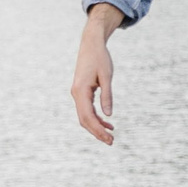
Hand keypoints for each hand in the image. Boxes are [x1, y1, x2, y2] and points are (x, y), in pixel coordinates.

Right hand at [72, 5, 121, 143]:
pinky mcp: (82, 92)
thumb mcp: (107, 76)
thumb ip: (107, 96)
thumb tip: (108, 115)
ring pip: (85, 116)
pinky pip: (87, 109)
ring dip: (96, 126)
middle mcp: (76, 94)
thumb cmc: (100, 58)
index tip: (110, 138)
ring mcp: (77, 93)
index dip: (98, 130)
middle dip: (97, 132)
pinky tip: (107, 123)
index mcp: (80, 91)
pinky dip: (96, 117)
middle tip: (111, 142)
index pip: (88, 117)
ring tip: (110, 135)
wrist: (91, 44)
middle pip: (84, 120)